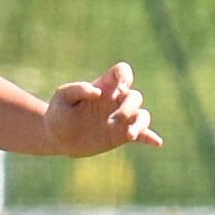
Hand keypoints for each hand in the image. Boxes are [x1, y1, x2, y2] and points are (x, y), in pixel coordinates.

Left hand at [45, 61, 162, 156]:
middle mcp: (116, 100)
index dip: (125, 75)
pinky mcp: (122, 135)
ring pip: (142, 115)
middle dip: (129, 106)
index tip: (121, 86)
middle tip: (114, 119)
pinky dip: (150, 137)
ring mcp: (122, 118)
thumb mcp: (62, 97)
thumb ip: (77, 89)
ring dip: (139, 123)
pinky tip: (157, 142)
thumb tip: (97, 92)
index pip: (122, 72)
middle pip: (135, 96)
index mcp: (104, 86)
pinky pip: (143, 135)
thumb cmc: (59, 112)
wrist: (57, 137)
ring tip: (129, 134)